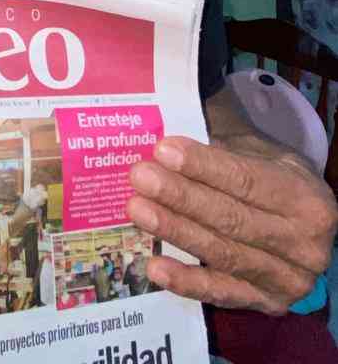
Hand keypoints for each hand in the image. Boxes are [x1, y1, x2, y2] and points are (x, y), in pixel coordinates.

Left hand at [127, 121, 337, 313]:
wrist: (307, 224)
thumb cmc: (273, 176)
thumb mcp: (260, 151)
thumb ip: (222, 145)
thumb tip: (169, 141)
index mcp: (305, 197)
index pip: (246, 180)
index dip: (203, 166)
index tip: (162, 150)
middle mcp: (304, 244)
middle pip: (232, 218)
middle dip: (180, 196)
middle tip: (140, 177)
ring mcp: (288, 279)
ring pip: (223, 254)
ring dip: (175, 232)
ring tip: (137, 210)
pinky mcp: (268, 303)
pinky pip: (221, 293)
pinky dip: (186, 281)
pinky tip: (155, 267)